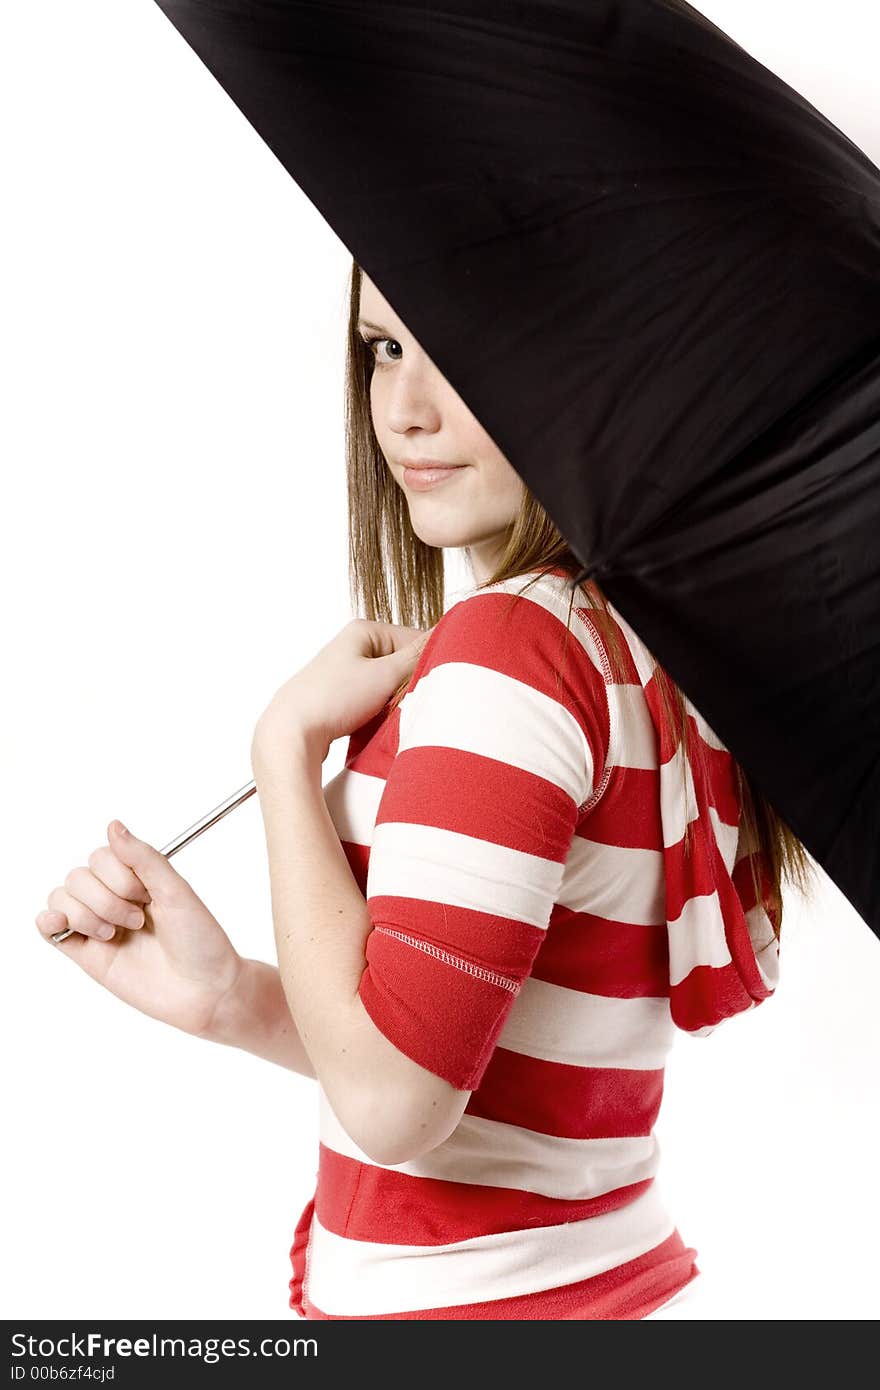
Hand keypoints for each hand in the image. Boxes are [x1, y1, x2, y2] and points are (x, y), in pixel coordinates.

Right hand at [35, 820, 243, 1039]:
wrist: (204, 992)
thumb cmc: (200, 941)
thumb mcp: (177, 892)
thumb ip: (144, 859)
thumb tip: (113, 826)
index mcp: (138, 879)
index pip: (102, 856)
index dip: (119, 874)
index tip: (147, 895)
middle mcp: (115, 898)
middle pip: (79, 876)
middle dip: (107, 898)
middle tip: (138, 920)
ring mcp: (98, 924)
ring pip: (62, 897)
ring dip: (88, 914)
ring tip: (117, 934)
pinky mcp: (86, 953)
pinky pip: (49, 927)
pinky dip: (49, 920)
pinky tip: (66, 925)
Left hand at [251, 617, 434, 765]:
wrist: (291, 732)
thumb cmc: (332, 699)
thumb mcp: (384, 675)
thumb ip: (417, 656)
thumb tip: (446, 635)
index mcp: (364, 630)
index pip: (415, 640)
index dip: (430, 663)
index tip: (439, 684)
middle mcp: (355, 646)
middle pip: (403, 663)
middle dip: (411, 683)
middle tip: (413, 702)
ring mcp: (347, 670)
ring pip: (390, 683)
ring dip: (398, 699)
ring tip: (392, 713)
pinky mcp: (343, 694)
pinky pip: (376, 698)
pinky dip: (383, 709)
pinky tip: (380, 721)